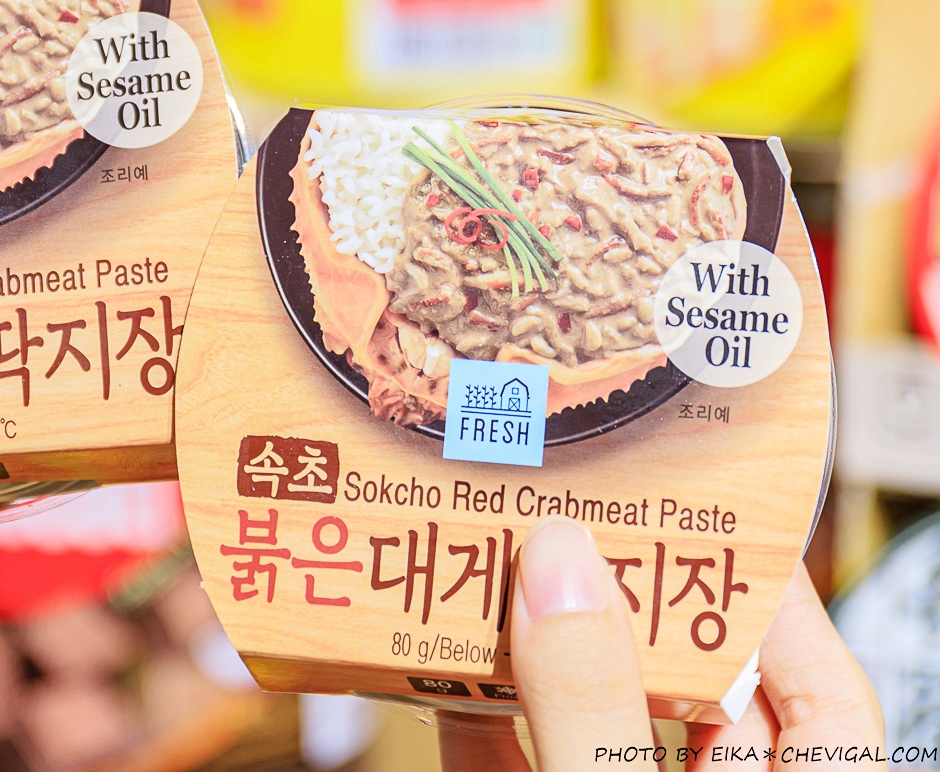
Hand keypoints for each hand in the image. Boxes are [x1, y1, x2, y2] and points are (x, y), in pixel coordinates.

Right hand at [440, 516, 884, 770]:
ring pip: (585, 718)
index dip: (778, 599)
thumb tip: (561, 567)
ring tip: (500, 554)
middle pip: (686, 690)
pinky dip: (469, 710)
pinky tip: (434, 656)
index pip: (821, 699)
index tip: (718, 510)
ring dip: (535, 644)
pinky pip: (503, 758)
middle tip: (579, 509)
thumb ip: (594, 711)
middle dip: (625, 598)